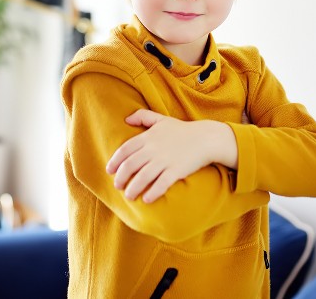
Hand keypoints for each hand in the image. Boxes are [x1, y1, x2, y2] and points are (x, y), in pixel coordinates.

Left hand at [106, 110, 236, 203]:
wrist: (205, 138)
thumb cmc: (182, 130)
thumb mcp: (161, 119)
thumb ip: (143, 116)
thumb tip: (126, 119)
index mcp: (148, 136)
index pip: (125, 150)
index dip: (115, 161)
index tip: (110, 171)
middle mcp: (154, 148)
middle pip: (130, 166)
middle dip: (121, 178)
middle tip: (118, 186)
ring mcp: (165, 160)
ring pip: (142, 177)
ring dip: (133, 189)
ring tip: (129, 196)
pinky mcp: (176, 170)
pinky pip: (161, 184)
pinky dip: (152, 193)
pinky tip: (147, 199)